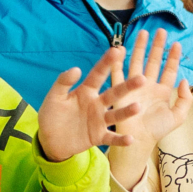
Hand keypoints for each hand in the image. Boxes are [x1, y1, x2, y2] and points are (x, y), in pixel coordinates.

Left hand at [36, 43, 137, 161]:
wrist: (50, 141)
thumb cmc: (52, 115)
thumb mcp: (54, 97)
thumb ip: (63, 82)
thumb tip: (76, 68)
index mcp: (86, 91)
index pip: (98, 75)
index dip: (107, 63)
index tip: (117, 50)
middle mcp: (97, 104)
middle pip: (114, 94)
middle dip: (128, 86)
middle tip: (141, 79)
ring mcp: (99, 121)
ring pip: (116, 115)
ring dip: (127, 111)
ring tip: (138, 107)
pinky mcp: (98, 137)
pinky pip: (112, 138)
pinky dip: (120, 139)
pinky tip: (130, 139)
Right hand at [105, 29, 192, 150]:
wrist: (138, 142)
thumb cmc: (157, 131)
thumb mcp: (178, 116)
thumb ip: (185, 99)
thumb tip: (183, 80)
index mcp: (162, 91)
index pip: (168, 70)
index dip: (173, 57)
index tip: (177, 43)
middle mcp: (148, 86)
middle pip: (153, 61)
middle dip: (156, 46)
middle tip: (160, 31)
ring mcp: (133, 87)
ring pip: (136, 63)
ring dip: (139, 48)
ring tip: (142, 33)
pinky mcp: (120, 92)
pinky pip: (118, 74)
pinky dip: (117, 62)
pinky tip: (119, 50)